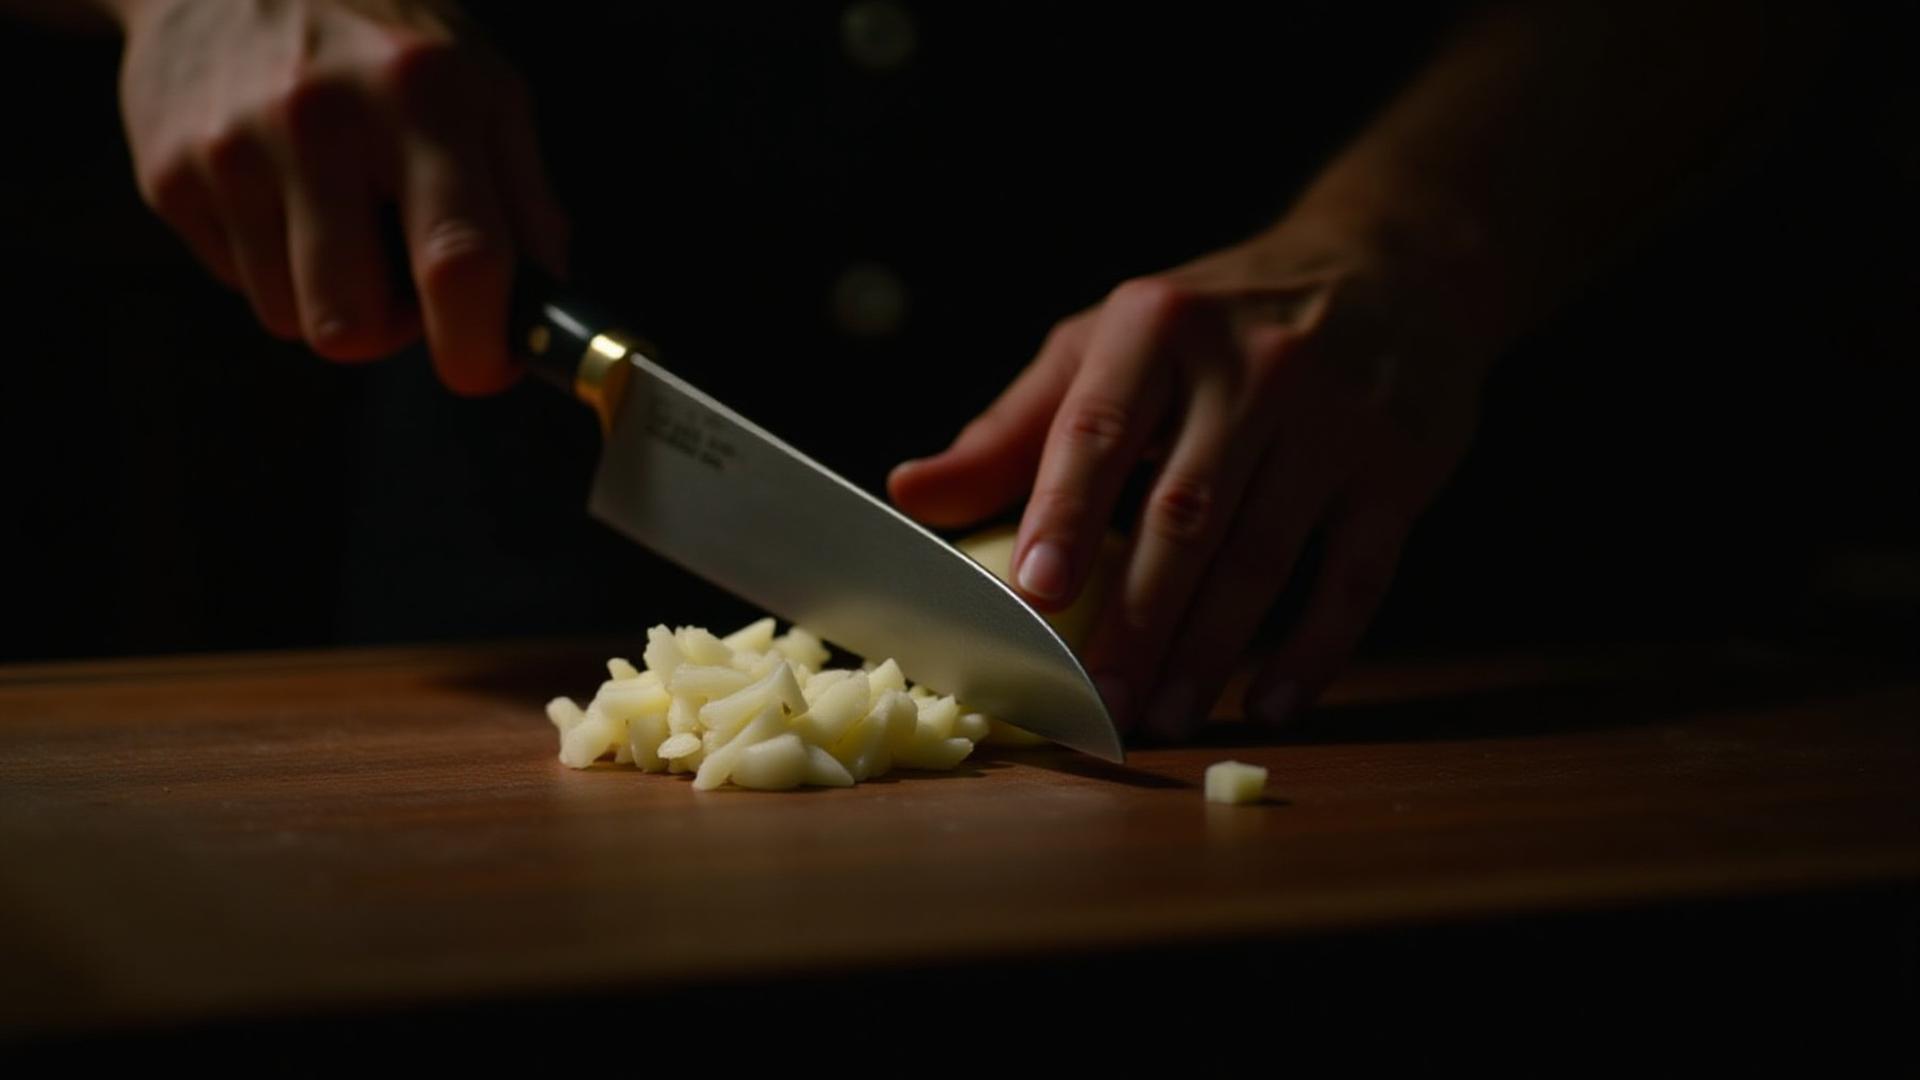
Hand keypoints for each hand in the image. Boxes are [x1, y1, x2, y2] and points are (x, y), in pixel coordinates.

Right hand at [114, 0, 566, 392]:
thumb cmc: (380, 39)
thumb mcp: (483, 88)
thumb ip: (528, 200)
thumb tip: (545, 309)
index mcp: (423, 98)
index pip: (459, 259)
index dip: (477, 346)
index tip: (483, 367)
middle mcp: (322, 121)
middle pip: (350, 325)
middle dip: (387, 332)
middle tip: (402, 285)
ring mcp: (233, 148)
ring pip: (291, 319)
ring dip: (328, 296)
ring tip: (339, 221)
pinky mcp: (168, 173)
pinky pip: (237, 283)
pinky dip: (271, 261)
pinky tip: (280, 195)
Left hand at [890, 219, 1495, 740]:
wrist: (1388, 265)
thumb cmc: (1213, 326)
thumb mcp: (1109, 346)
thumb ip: (1015, 431)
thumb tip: (910, 496)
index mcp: (1157, 326)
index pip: (1099, 429)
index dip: (1063, 515)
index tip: (1033, 595)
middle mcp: (1253, 364)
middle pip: (1182, 513)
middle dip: (1133, 620)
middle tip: (1093, 704)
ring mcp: (1337, 417)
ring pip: (1262, 555)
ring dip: (1208, 651)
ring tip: (1163, 718)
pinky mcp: (1401, 468)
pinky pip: (1356, 576)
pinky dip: (1313, 651)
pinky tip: (1269, 703)